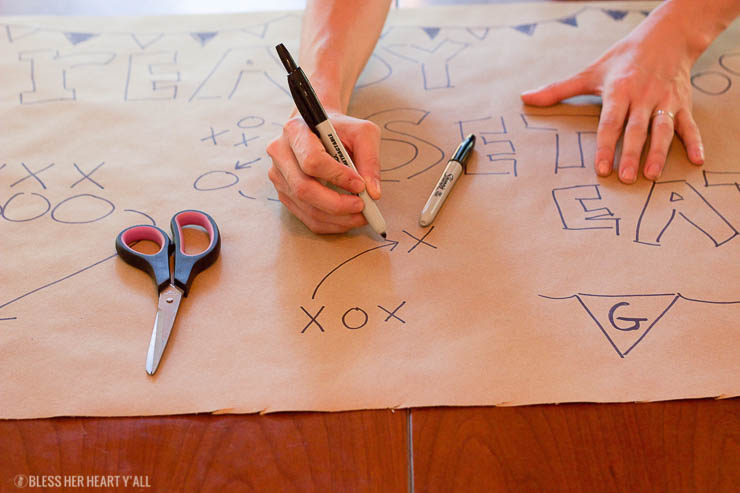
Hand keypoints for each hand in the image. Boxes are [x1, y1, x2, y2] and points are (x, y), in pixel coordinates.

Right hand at [267, 113, 381, 233]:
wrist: (319, 130)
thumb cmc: (341, 129)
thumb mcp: (362, 132)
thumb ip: (370, 159)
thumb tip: (373, 193)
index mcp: (295, 131)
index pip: (312, 161)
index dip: (338, 177)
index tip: (360, 184)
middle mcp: (280, 154)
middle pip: (304, 189)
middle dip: (337, 204)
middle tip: (362, 206)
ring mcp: (279, 177)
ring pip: (306, 208)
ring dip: (337, 219)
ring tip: (360, 216)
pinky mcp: (284, 194)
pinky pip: (306, 218)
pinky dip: (331, 224)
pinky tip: (347, 220)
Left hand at [521, 8, 704, 182]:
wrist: (667, 35)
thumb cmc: (623, 59)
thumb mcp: (590, 72)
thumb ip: (558, 90)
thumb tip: (526, 98)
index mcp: (620, 90)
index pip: (610, 122)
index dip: (606, 145)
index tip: (602, 168)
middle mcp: (643, 96)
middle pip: (636, 129)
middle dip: (632, 154)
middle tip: (627, 178)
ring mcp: (665, 101)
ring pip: (663, 129)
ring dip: (659, 153)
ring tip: (652, 175)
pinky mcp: (683, 103)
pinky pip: (690, 125)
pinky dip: (696, 142)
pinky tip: (697, 160)